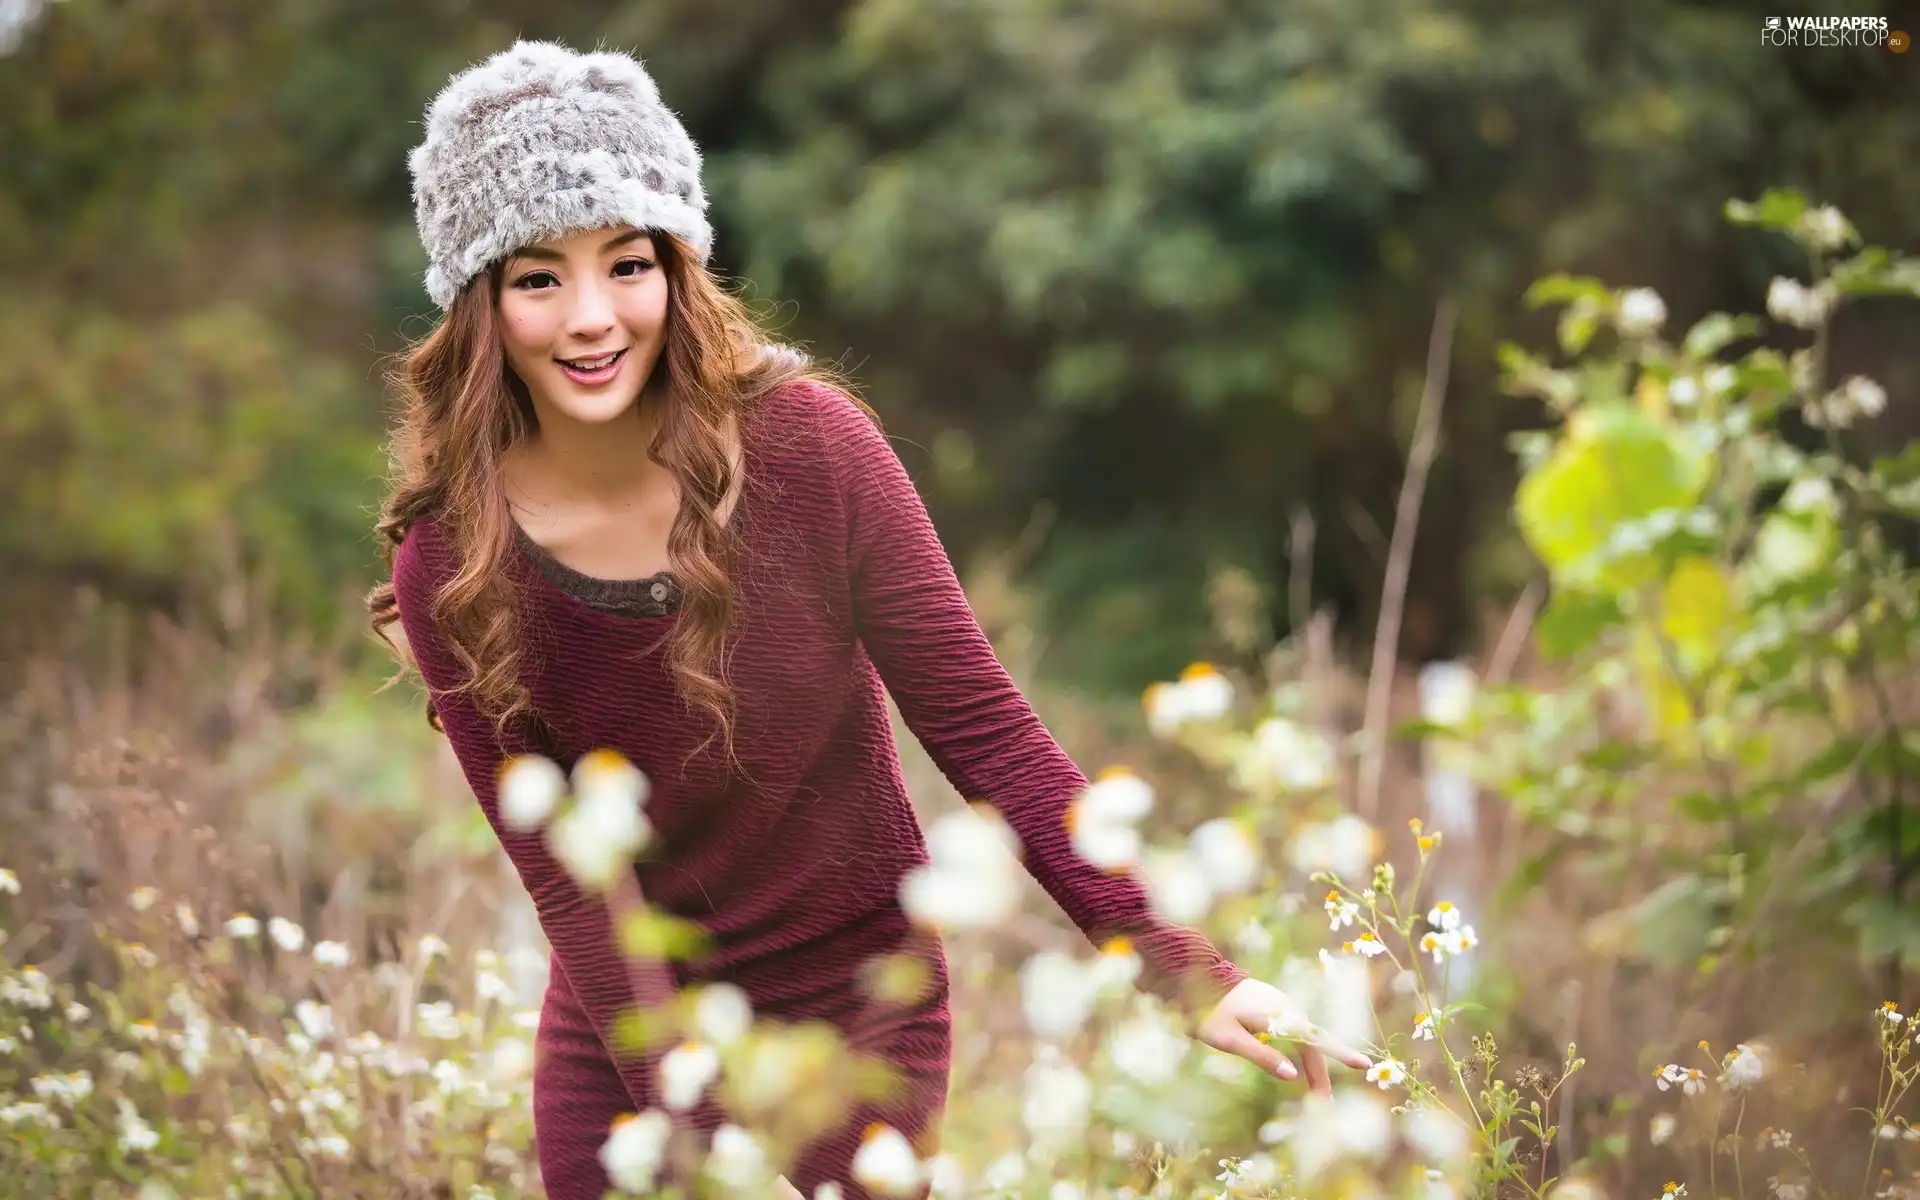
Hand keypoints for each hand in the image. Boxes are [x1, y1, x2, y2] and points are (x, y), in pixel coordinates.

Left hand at [1196, 977, 1372, 1094]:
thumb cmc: (1209, 1011)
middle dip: (1321, 1073)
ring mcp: (1281, 1005)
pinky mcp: (1274, 1005)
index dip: (1340, 1054)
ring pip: (1304, 1039)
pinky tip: (1301, 1065)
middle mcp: (1286, 1008)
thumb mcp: (1229, 1040)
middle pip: (1311, 1044)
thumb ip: (1261, 1056)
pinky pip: (1296, 1032)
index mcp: (1278, 1016)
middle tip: (1324, 1102)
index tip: (1364, 1065)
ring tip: (1317, 1091)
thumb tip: (1292, 1076)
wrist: (1196, 976)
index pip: (1315, 1039)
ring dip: (1312, 1064)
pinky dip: (1303, 1051)